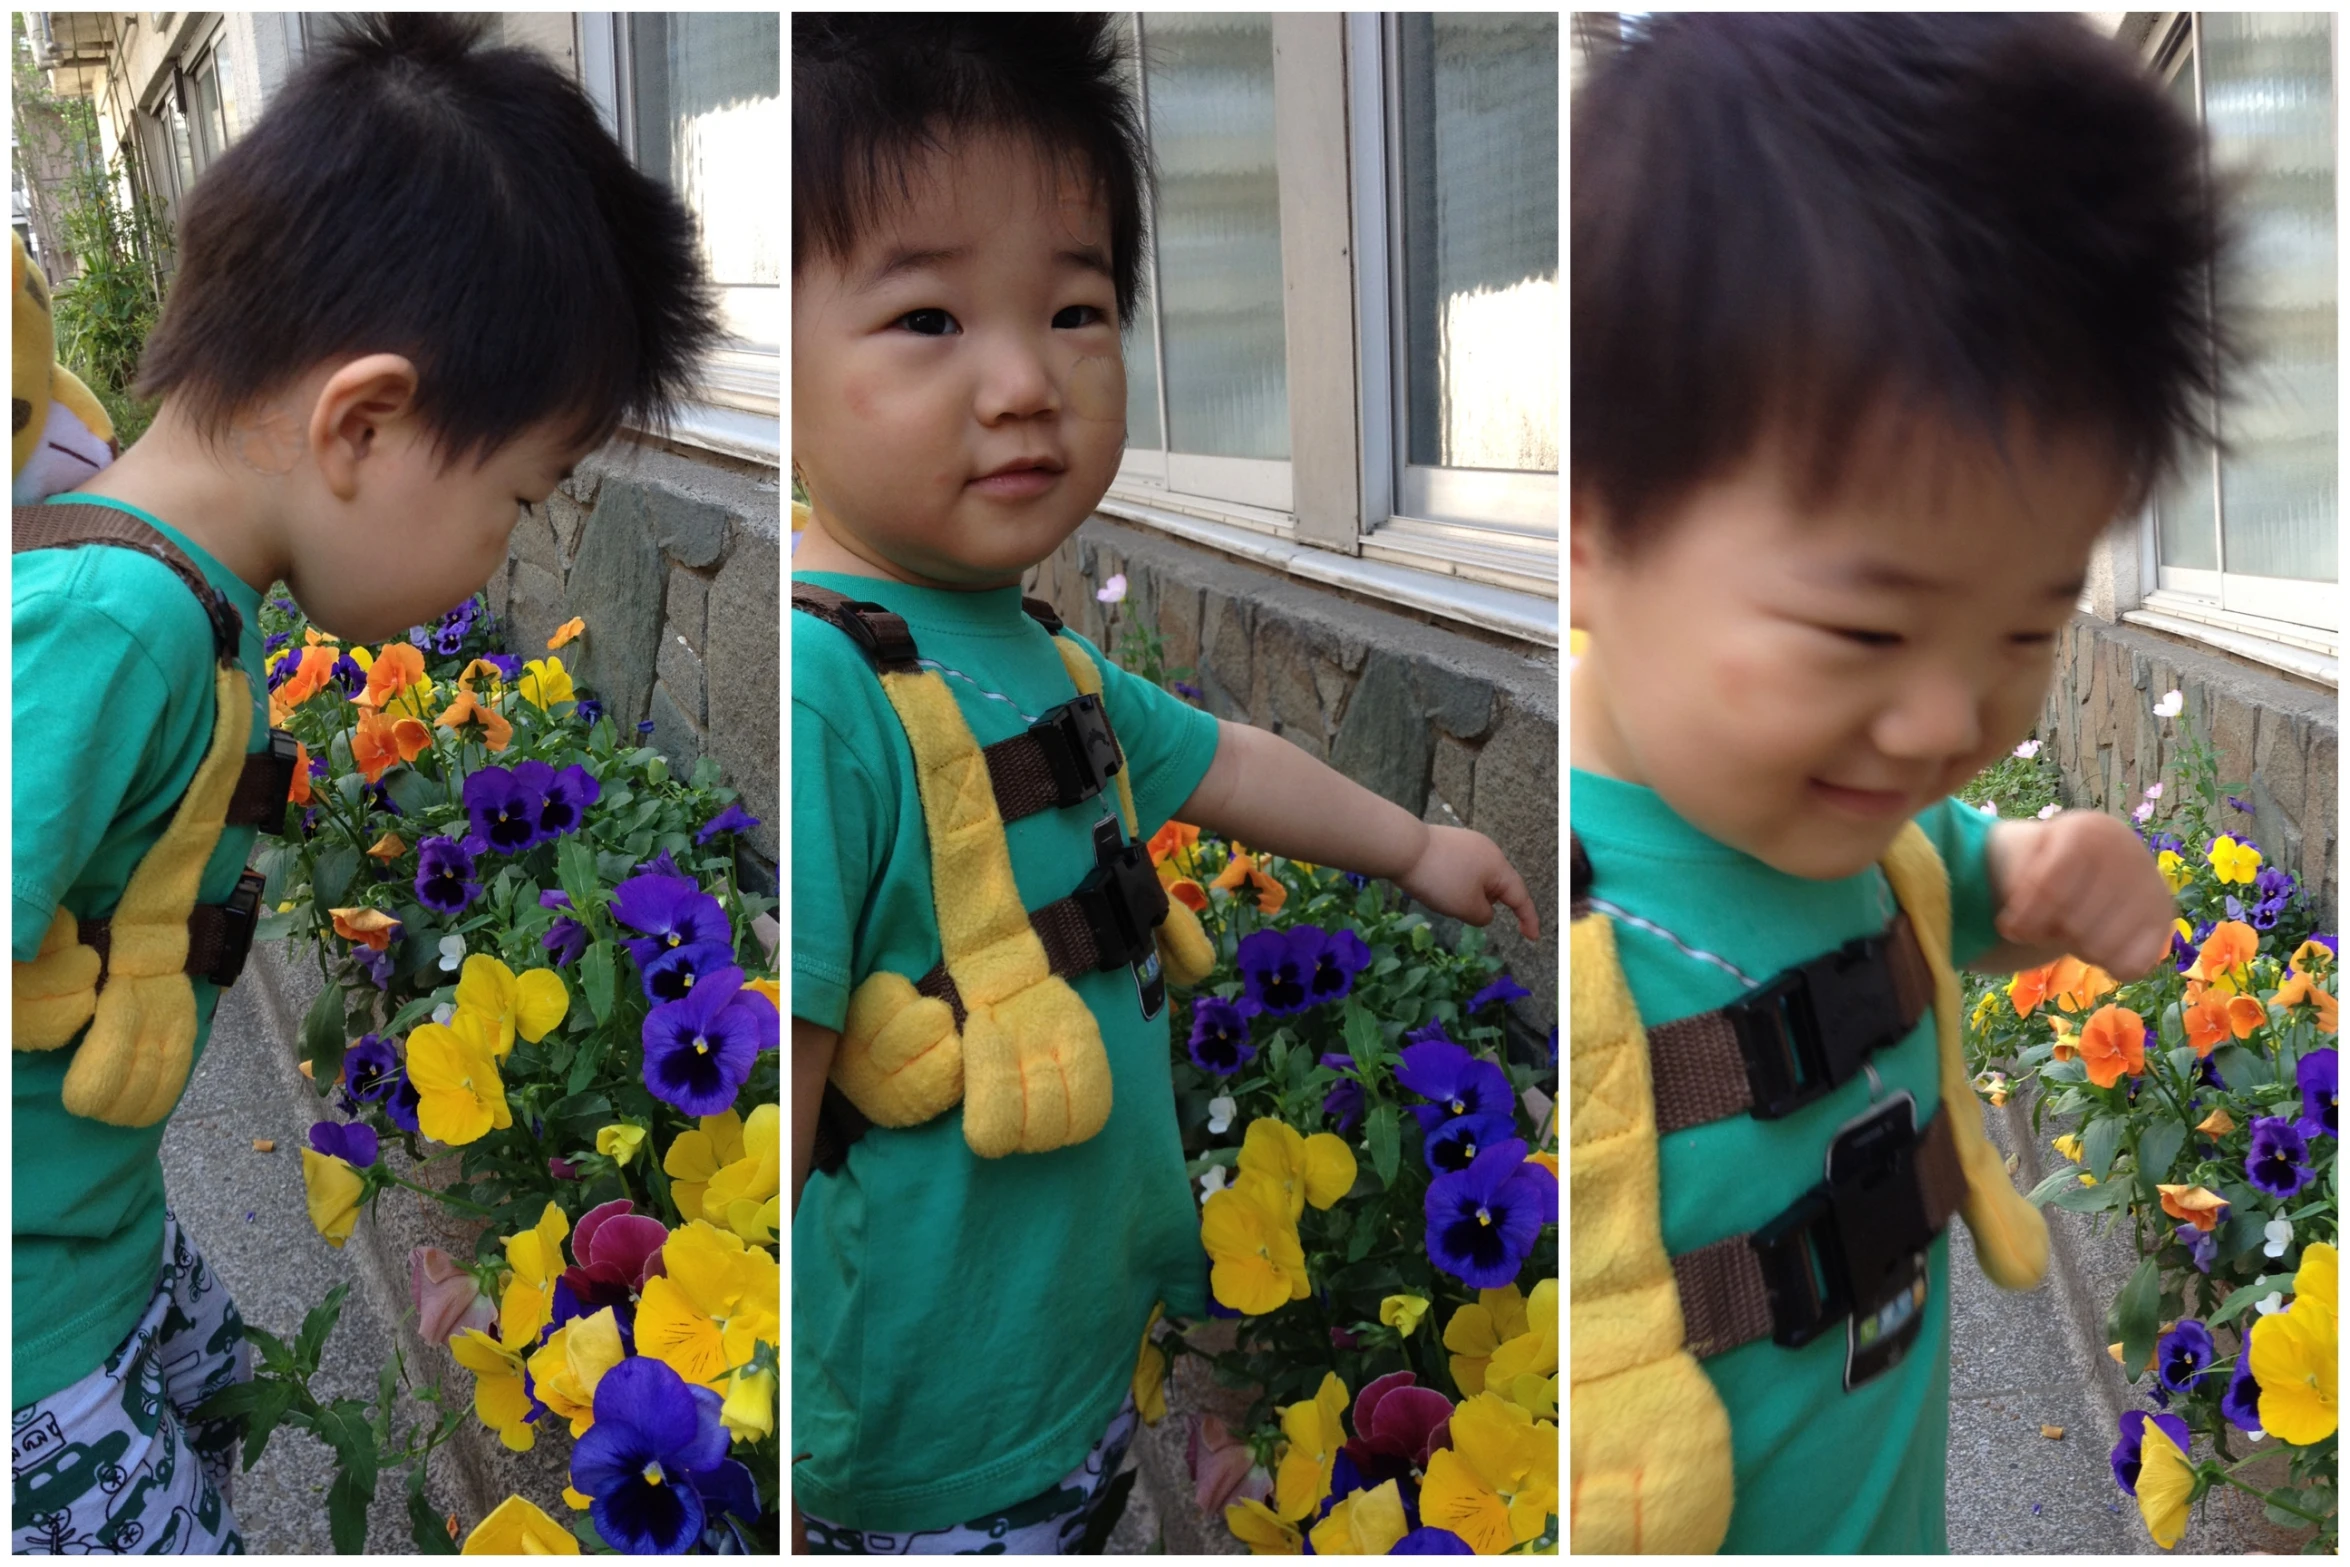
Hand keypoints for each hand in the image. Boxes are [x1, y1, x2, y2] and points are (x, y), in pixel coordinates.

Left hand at [1396, 825, 1540, 940]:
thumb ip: (1484, 915)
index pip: (1520, 896)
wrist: (1402, 847)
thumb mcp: (1466, 907)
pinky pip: (1461, 869)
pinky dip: (1456, 884)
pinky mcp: (1449, 842)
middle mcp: (1488, 850)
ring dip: (1469, 894)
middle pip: (1498, 885)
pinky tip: (1436, 885)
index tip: (1533, 938)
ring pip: (1478, 878)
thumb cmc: (1440, 879)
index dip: (1528, 919)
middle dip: (1487, 903)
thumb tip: (1485, 910)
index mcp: (1498, 866)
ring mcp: (1468, 843)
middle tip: (1464, 911)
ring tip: (1443, 897)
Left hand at [1991, 811, 2175, 977]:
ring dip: (2076, 948)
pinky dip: (2108, 965)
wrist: (2100, 856)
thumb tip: (2013, 929)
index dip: (2022, 919)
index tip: (2010, 927)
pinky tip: (2100, 945)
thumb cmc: (2051, 859)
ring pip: (2100, 949)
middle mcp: (2129, 854)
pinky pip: (2132, 966)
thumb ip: (2017, 886)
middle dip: (2050, 932)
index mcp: (2087, 831)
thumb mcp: (2024, 857)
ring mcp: (2153, 888)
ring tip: (2074, 929)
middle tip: (2048, 924)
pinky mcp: (2164, 919)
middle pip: (2074, 925)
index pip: (2047, 891)